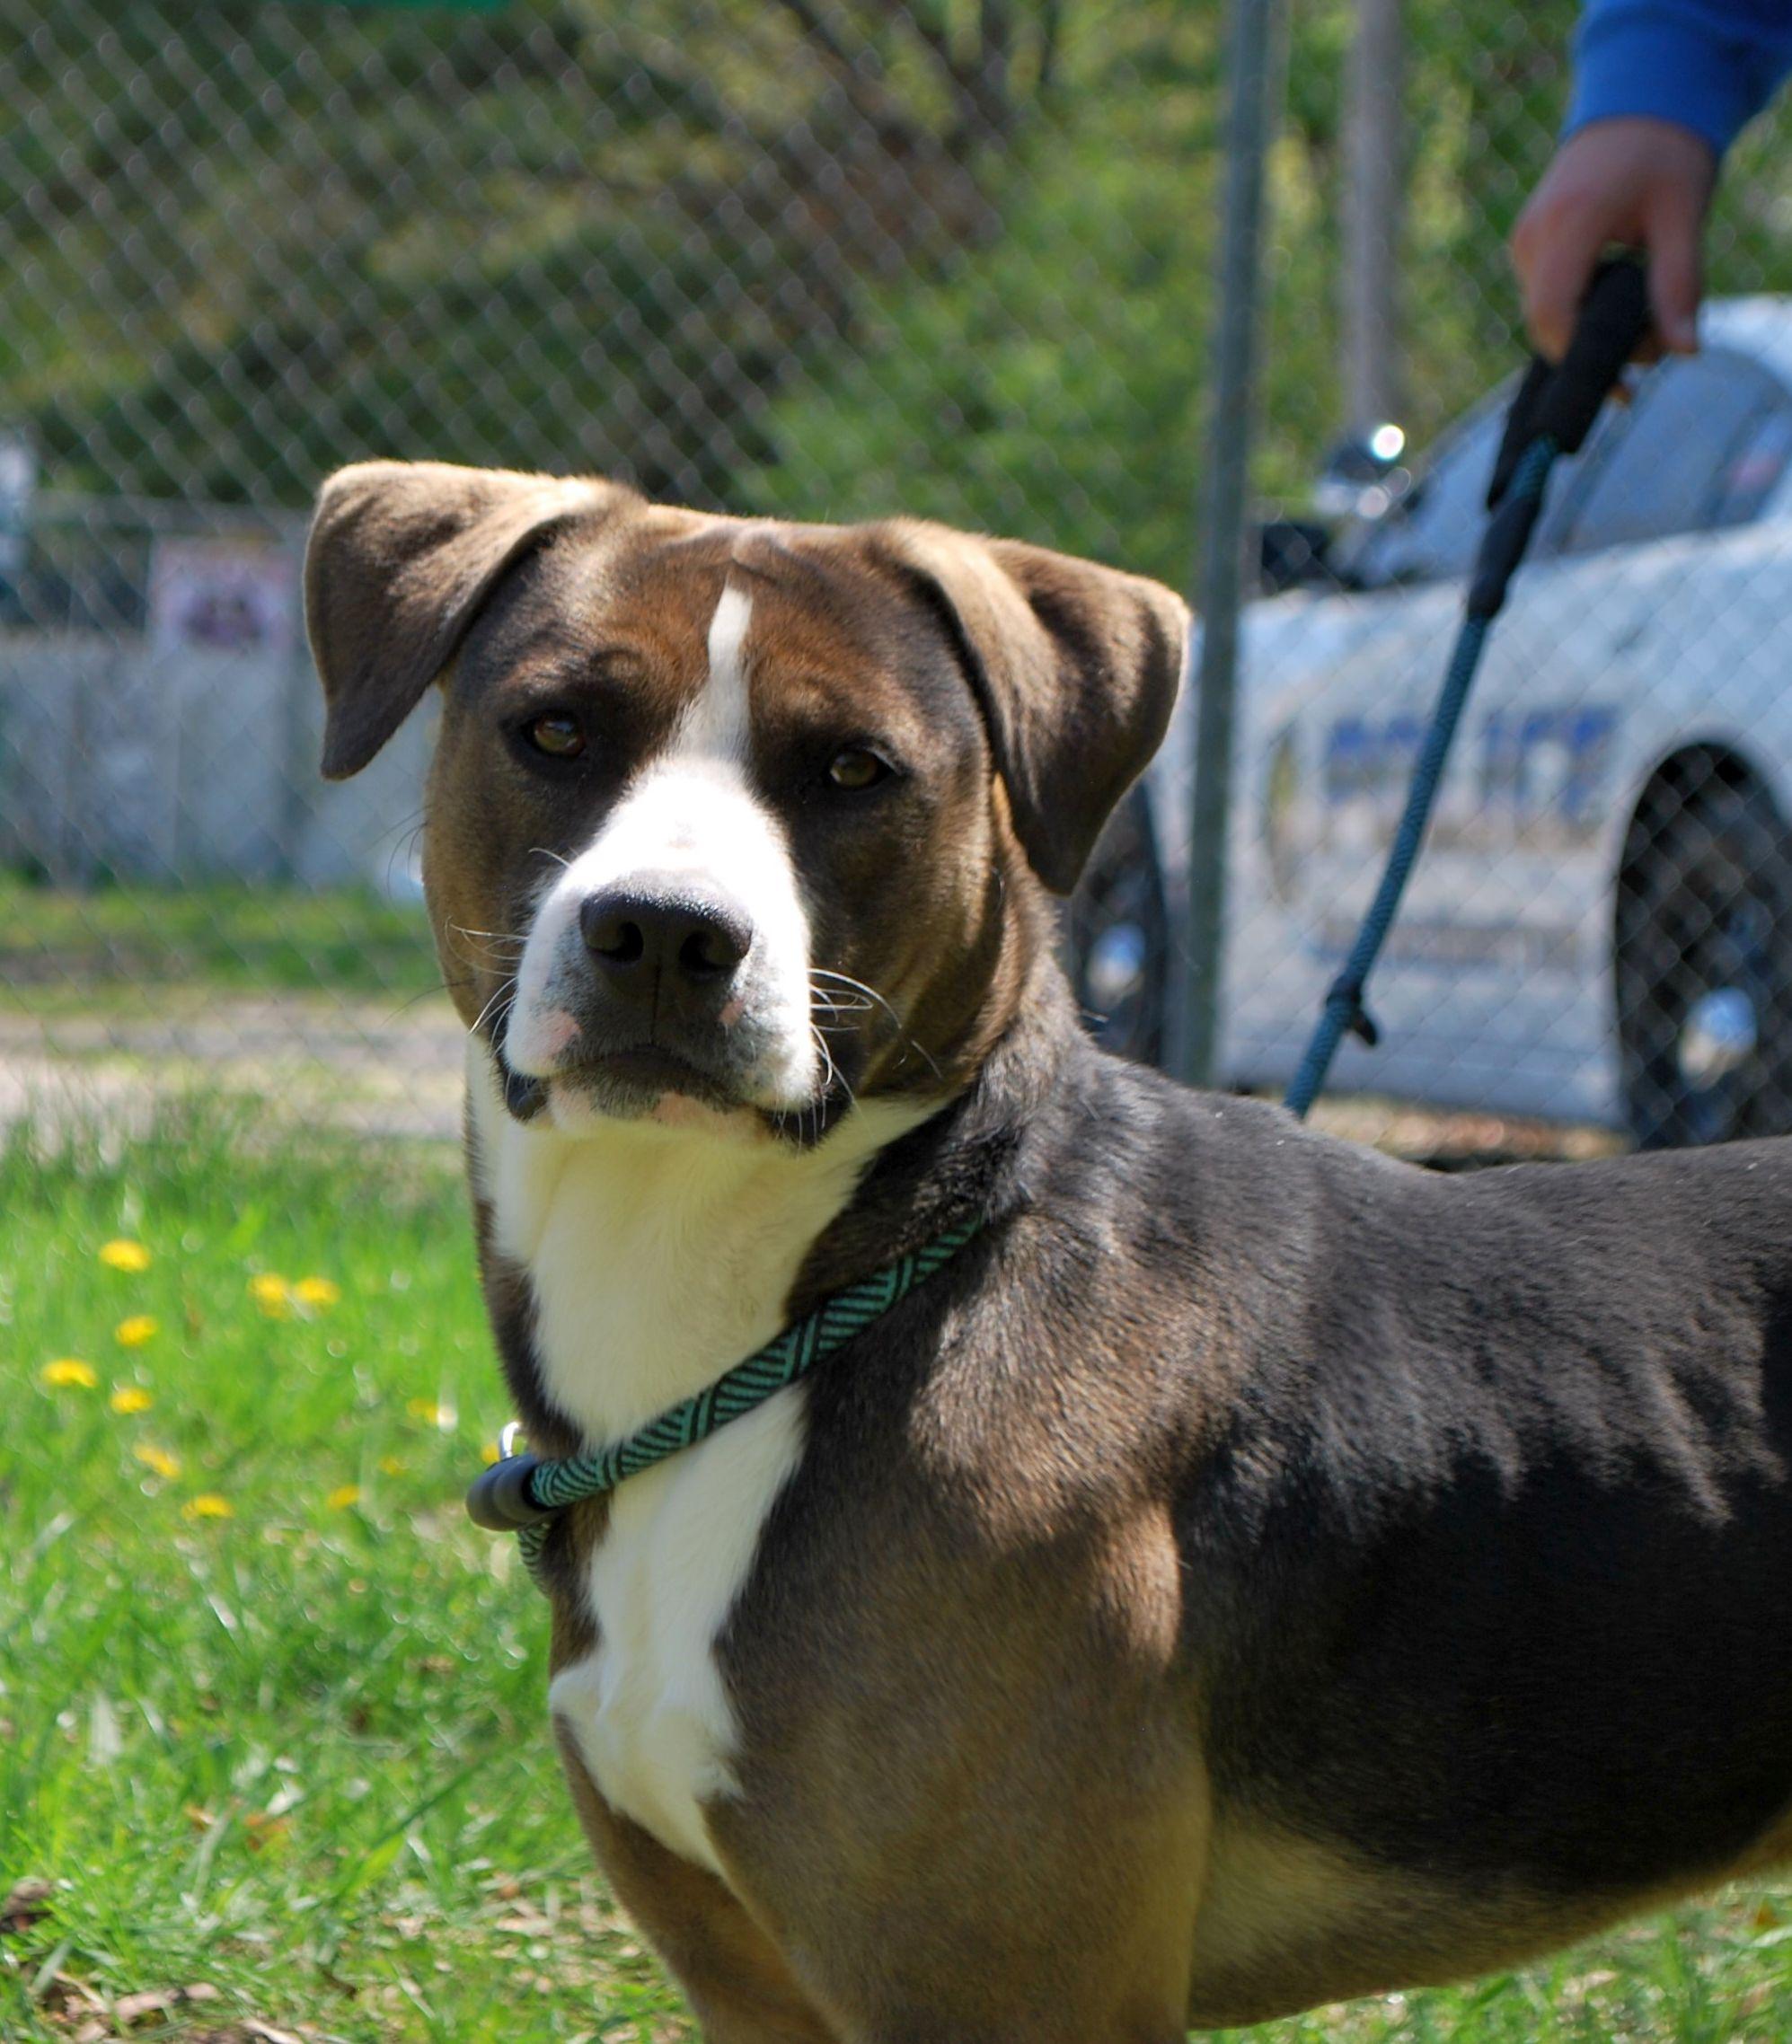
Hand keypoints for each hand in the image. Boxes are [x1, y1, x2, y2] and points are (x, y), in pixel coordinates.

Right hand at [1510, 117, 1716, 360]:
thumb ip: (1679, 285)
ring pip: (1544, 315)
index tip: (1622, 383)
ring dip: (1586, 333)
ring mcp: (1524, 239)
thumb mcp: (1683, 214)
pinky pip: (1544, 297)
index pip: (1552, 313)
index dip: (1580, 357)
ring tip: (1642, 322)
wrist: (1634, 102)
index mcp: (1570, 220)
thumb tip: (1686, 351)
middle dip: (1591, 352)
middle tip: (1650, 352)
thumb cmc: (1664, 153)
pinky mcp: (1526, 245)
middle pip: (1545, 323)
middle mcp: (1533, 234)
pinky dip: (1577, 313)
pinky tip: (1616, 304)